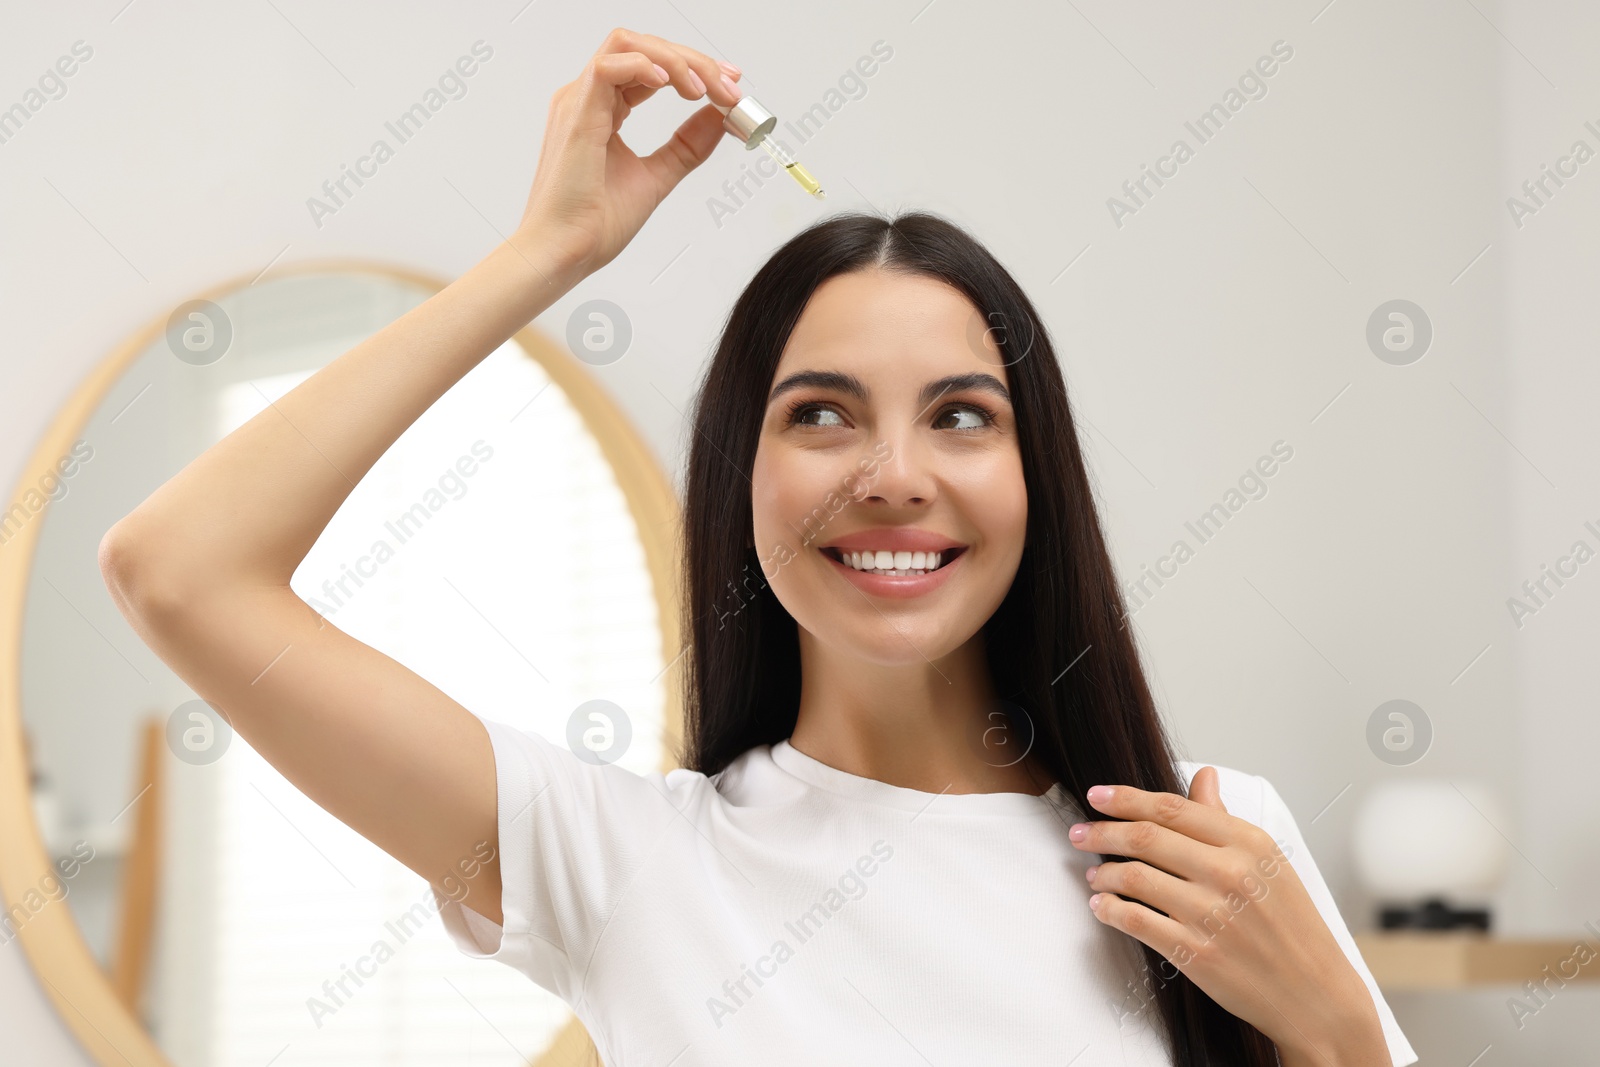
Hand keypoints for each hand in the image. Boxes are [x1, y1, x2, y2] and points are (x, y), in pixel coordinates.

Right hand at [514, 27, 742, 282]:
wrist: (564, 253)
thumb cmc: (593, 224)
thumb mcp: (657, 177)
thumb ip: (686, 146)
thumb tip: (718, 118)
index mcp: (603, 110)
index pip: (650, 68)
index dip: (693, 68)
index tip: (729, 87)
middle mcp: (588, 98)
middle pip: (644, 48)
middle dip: (694, 61)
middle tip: (729, 88)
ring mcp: (579, 102)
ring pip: (628, 45)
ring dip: (674, 60)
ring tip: (703, 90)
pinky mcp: (577, 114)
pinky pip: (609, 66)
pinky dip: (645, 66)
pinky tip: (673, 85)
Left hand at [1069, 768, 1388, 1065]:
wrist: (1317, 995)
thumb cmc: (1293, 927)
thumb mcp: (1269, 862)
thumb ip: (1224, 820)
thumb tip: (1203, 778)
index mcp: (1248, 843)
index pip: (1171, 807)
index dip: (1126, 798)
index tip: (1097, 795)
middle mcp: (1229, 873)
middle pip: (1145, 837)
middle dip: (1101, 832)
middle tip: (1079, 834)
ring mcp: (1212, 914)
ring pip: (1134, 877)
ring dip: (1104, 874)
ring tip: (1094, 876)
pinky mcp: (1196, 953)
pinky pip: (1135, 921)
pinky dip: (1110, 910)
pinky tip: (1103, 907)